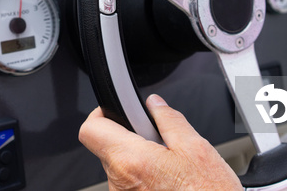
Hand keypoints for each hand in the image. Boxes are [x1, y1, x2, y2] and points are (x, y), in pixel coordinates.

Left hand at [79, 94, 241, 189]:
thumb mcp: (196, 148)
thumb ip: (170, 120)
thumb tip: (155, 104)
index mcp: (130, 160)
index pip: (90, 130)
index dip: (101, 114)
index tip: (116, 111)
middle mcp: (119, 182)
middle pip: (107, 147)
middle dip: (129, 137)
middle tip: (157, 140)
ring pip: (119, 166)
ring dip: (138, 159)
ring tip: (168, 165)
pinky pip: (128, 184)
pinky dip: (142, 177)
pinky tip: (166, 180)